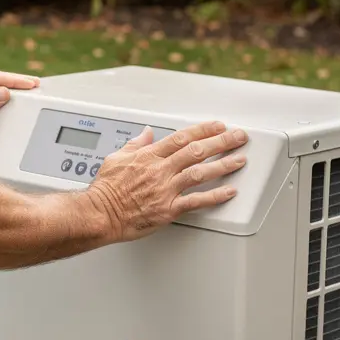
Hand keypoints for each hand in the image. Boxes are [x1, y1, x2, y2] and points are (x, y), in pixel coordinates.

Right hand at [87, 121, 248, 242]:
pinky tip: (229, 191)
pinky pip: (196, 201)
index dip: (203, 130)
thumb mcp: (115, 158)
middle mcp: (160, 170)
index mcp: (148, 155)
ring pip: (200, 173)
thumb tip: (146, 133)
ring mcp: (165, 189)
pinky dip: (215, 196)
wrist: (99, 213)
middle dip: (221, 142)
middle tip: (238, 137)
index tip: (217, 126)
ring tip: (240, 160)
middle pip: (196, 151)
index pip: (181, 137)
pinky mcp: (168, 209)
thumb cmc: (105, 190)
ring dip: (223, 165)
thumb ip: (134, 144)